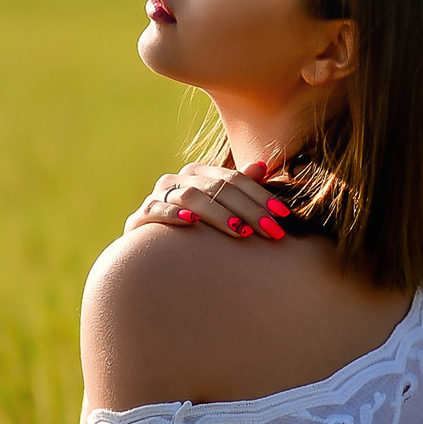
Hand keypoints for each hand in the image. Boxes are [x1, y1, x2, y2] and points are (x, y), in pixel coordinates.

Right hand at [124, 160, 293, 241]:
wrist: (149, 257)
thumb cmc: (191, 234)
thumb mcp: (217, 211)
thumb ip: (237, 189)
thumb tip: (261, 166)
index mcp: (197, 174)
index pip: (233, 179)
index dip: (260, 195)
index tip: (284, 216)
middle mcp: (176, 180)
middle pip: (217, 187)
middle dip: (248, 210)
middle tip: (272, 231)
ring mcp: (156, 197)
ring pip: (190, 196)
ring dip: (218, 213)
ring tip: (240, 230)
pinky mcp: (139, 219)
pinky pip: (156, 211)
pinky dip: (173, 215)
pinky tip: (191, 223)